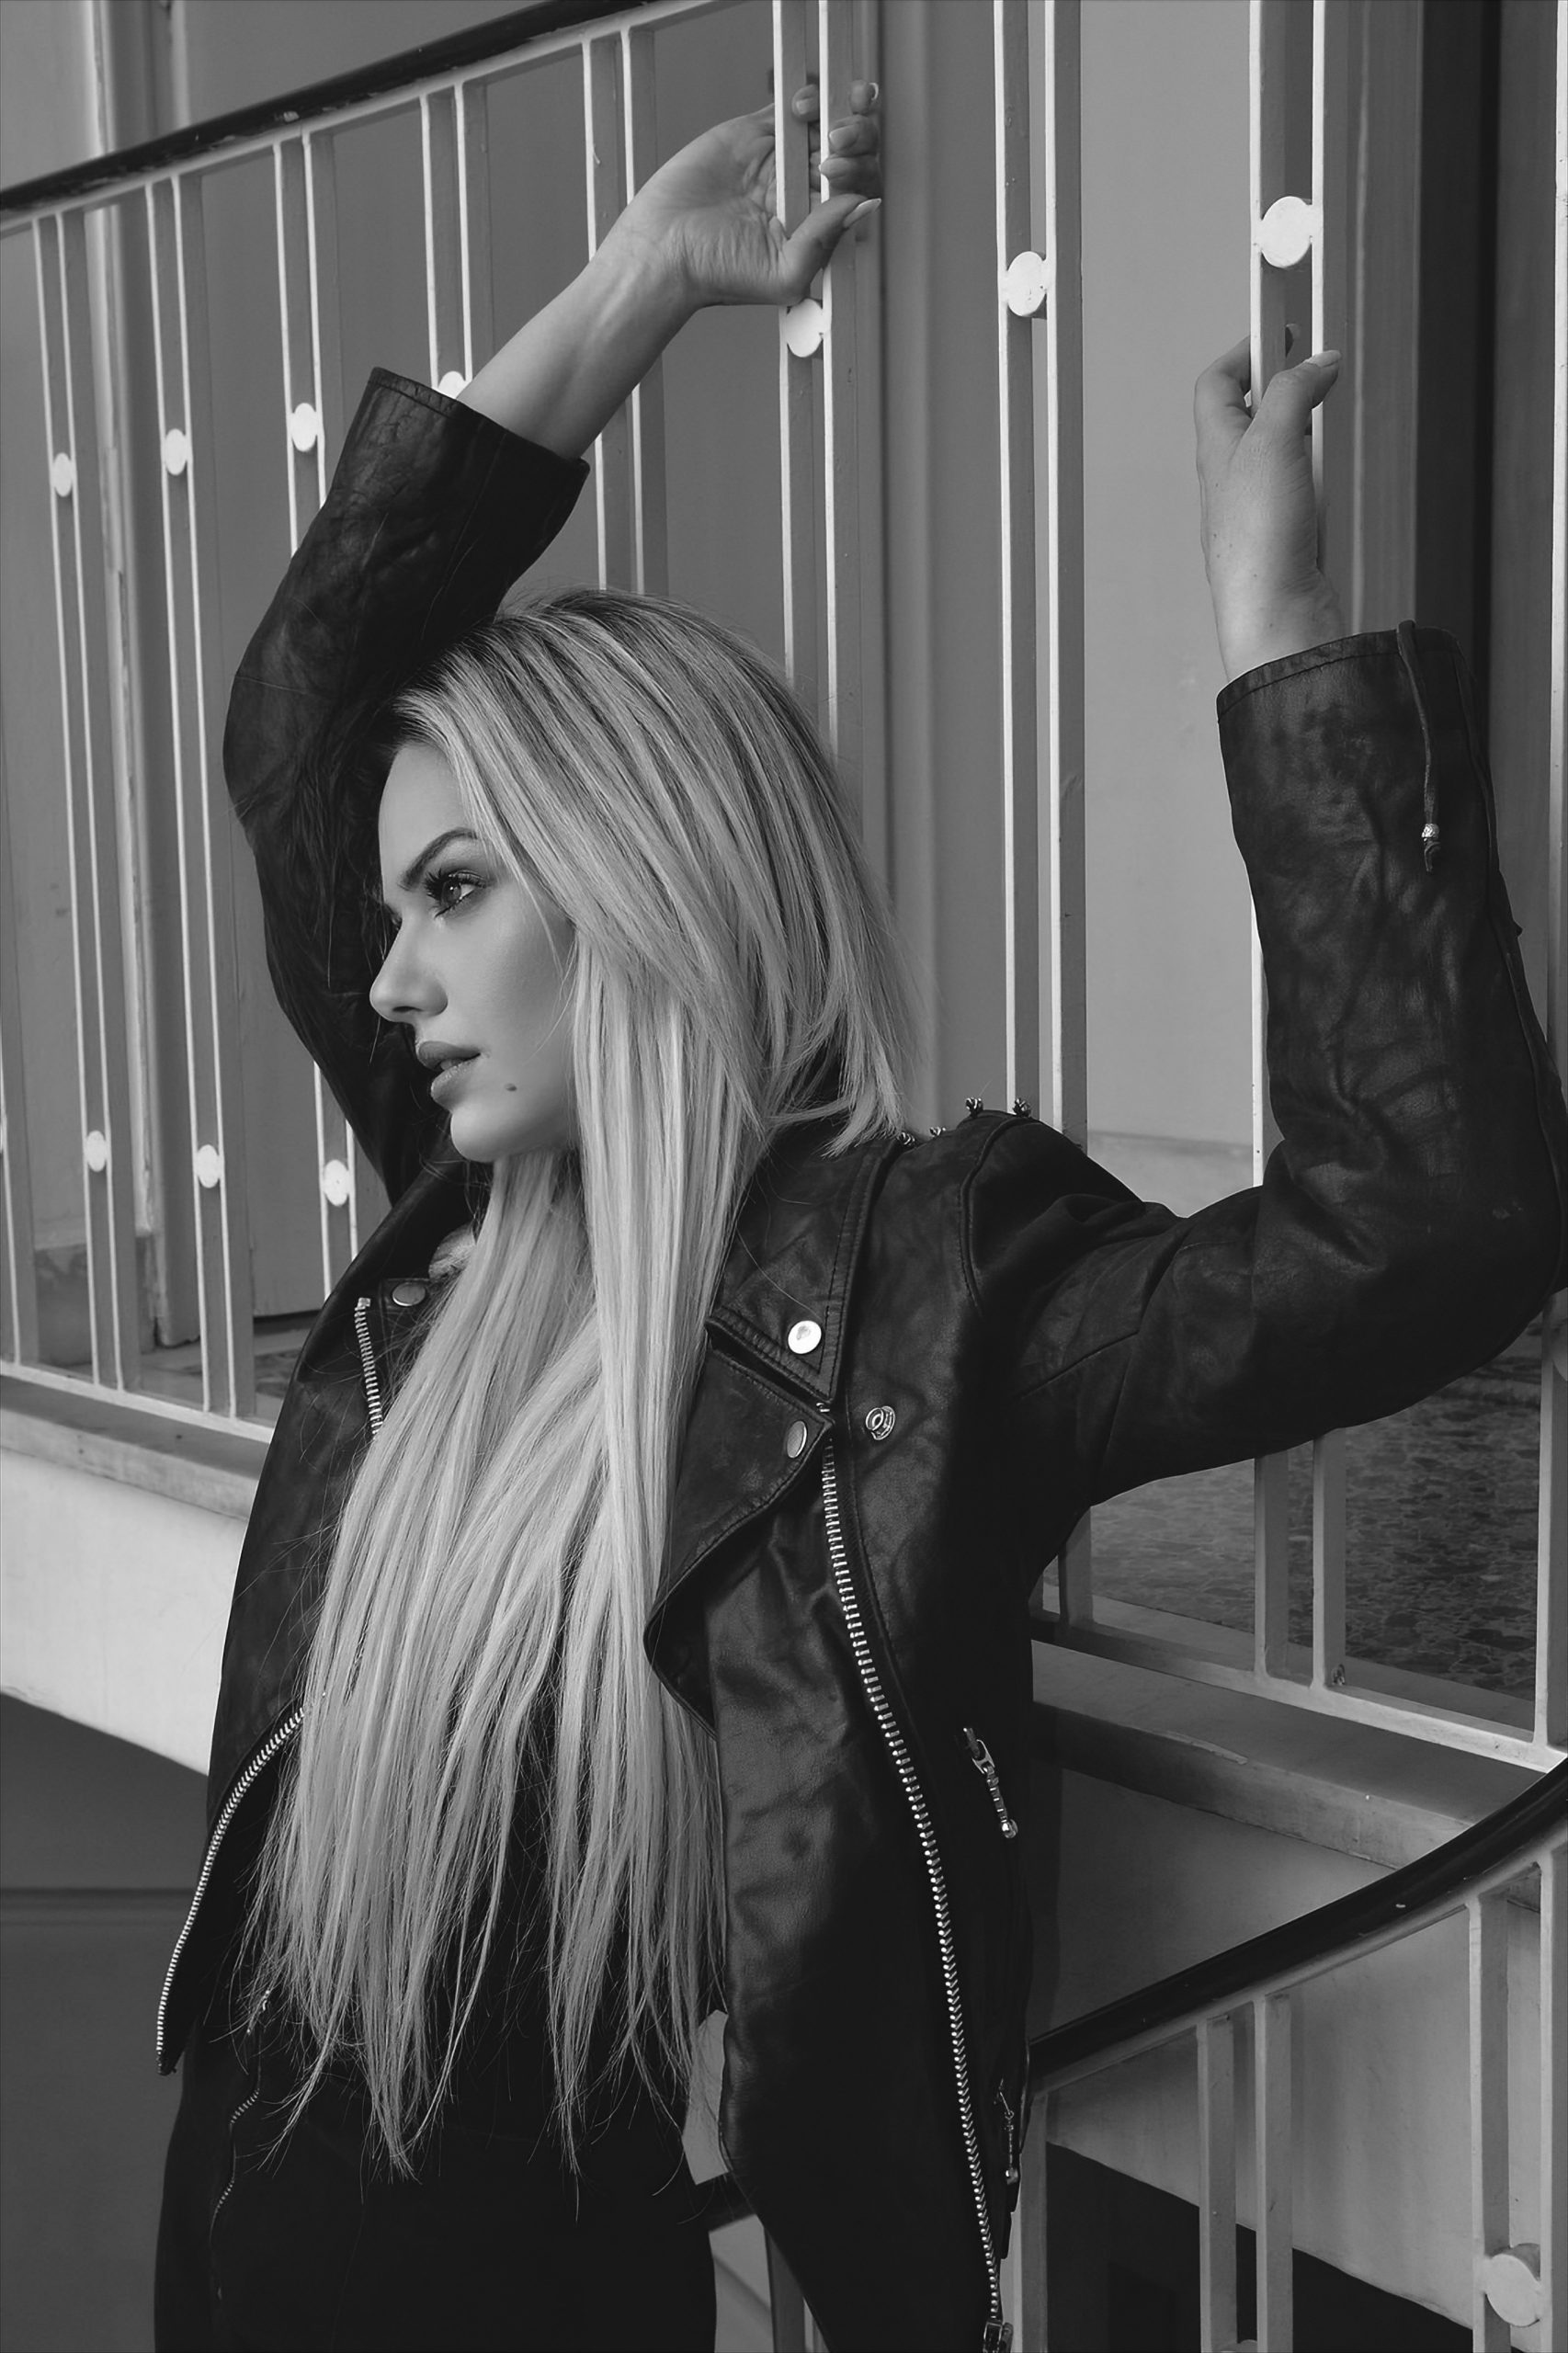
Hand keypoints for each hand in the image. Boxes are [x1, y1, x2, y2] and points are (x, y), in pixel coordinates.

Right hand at [601, 81, 880, 309]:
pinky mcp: (754, 134)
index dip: (863, 170)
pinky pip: (792, 108)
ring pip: (826, 123)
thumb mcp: (787, 272)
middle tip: (837, 140)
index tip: (839, 171)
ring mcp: (782, 159)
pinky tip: (802, 107)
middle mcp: (805, 190)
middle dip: (857, 137)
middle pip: (851, 151)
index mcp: (818, 224)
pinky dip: (807, 98)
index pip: (859, 188)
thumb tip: (865, 200)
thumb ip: (826, 237)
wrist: (665, 249)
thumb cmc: (720, 273)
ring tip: (822, 122)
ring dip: (837, 112)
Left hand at [1195, 338, 1346, 682]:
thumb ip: (1296, 391)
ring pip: (1279, 450)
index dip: (1247, 349)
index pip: (1217, 382)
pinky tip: (1331, 482)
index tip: (1280, 327)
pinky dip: (1318, 474)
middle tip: (1317, 370)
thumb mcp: (1273, 441)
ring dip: (1305, 432)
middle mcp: (1229, 478)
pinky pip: (1302, 487)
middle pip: (1251, 412)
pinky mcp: (1283, 535)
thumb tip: (1318, 361)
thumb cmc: (1256, 545)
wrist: (1276, 617)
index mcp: (1215, 449)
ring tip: (1325, 428)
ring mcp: (1256, 508)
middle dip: (1285, 386)